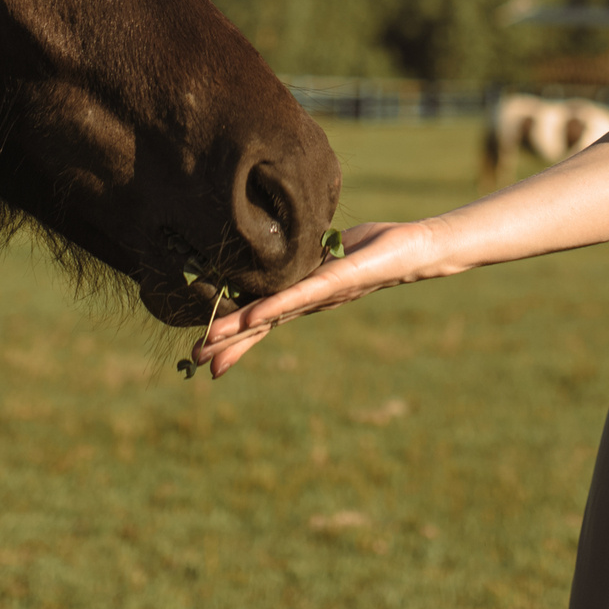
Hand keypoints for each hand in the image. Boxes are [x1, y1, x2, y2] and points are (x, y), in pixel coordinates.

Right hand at [188, 220, 441, 377]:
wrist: (414, 249)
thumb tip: (277, 247)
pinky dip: (275, 308)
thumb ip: (302, 257)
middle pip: (262, 327)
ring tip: (211, 343)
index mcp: (302, 296)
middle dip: (229, 344)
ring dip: (242, 330)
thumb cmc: (372, 248)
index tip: (206, 356)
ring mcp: (321, 295)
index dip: (235, 338)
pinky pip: (300, 296)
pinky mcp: (336, 282)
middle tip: (194, 361)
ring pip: (274, 316)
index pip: (262, 320)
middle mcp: (309, 302)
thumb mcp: (325, 251)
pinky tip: (253, 318)